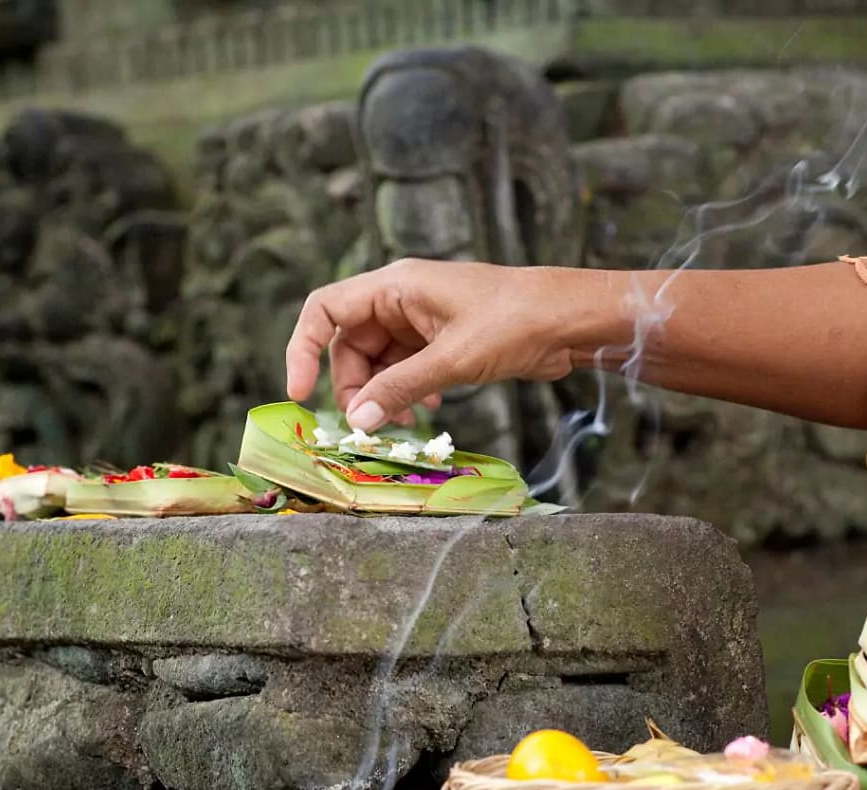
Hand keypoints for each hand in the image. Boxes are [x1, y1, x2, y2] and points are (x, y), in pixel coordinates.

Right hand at [286, 259, 616, 432]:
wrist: (567, 321)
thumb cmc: (514, 322)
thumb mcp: (452, 359)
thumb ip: (400, 388)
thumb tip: (357, 420)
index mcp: (394, 286)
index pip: (325, 310)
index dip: (303, 349)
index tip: (299, 393)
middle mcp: (400, 300)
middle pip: (349, 346)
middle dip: (353, 387)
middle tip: (370, 425)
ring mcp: (420, 321)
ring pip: (378, 363)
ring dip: (382, 395)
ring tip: (402, 422)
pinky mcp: (440, 342)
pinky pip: (405, 369)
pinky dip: (406, 391)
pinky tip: (429, 408)